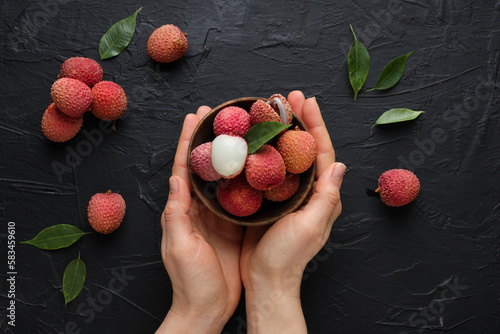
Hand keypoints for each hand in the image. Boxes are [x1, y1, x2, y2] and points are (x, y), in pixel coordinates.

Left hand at [156, 107, 243, 333]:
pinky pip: (241, 197)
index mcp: (183, 210)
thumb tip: (176, 178)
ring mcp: (218, 217)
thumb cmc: (190, 282)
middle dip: (211, 139)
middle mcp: (199, 209)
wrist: (207, 309)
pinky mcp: (234, 227)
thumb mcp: (180, 247)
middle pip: (205, 166)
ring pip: (224, 178)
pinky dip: (247, 179)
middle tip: (220, 115)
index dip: (190, 141)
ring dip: (230, 154)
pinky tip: (258, 167)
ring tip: (242, 133)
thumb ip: (177, 214)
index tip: (197, 116)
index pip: (185, 168)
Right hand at [240, 91, 344, 333]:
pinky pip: (269, 169)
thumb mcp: (310, 227)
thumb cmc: (288, 257)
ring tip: (271, 111)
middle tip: (287, 97)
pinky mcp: (269, 200)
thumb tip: (340, 166)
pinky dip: (264, 151)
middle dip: (299, 121)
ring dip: (280, 132)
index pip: (322, 152)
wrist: (265, 280)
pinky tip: (253, 140)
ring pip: (286, 156)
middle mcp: (307, 191)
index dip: (315, 125)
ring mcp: (288, 195)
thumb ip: (326, 197)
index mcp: (321, 195)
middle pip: (305, 148)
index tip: (306, 101)